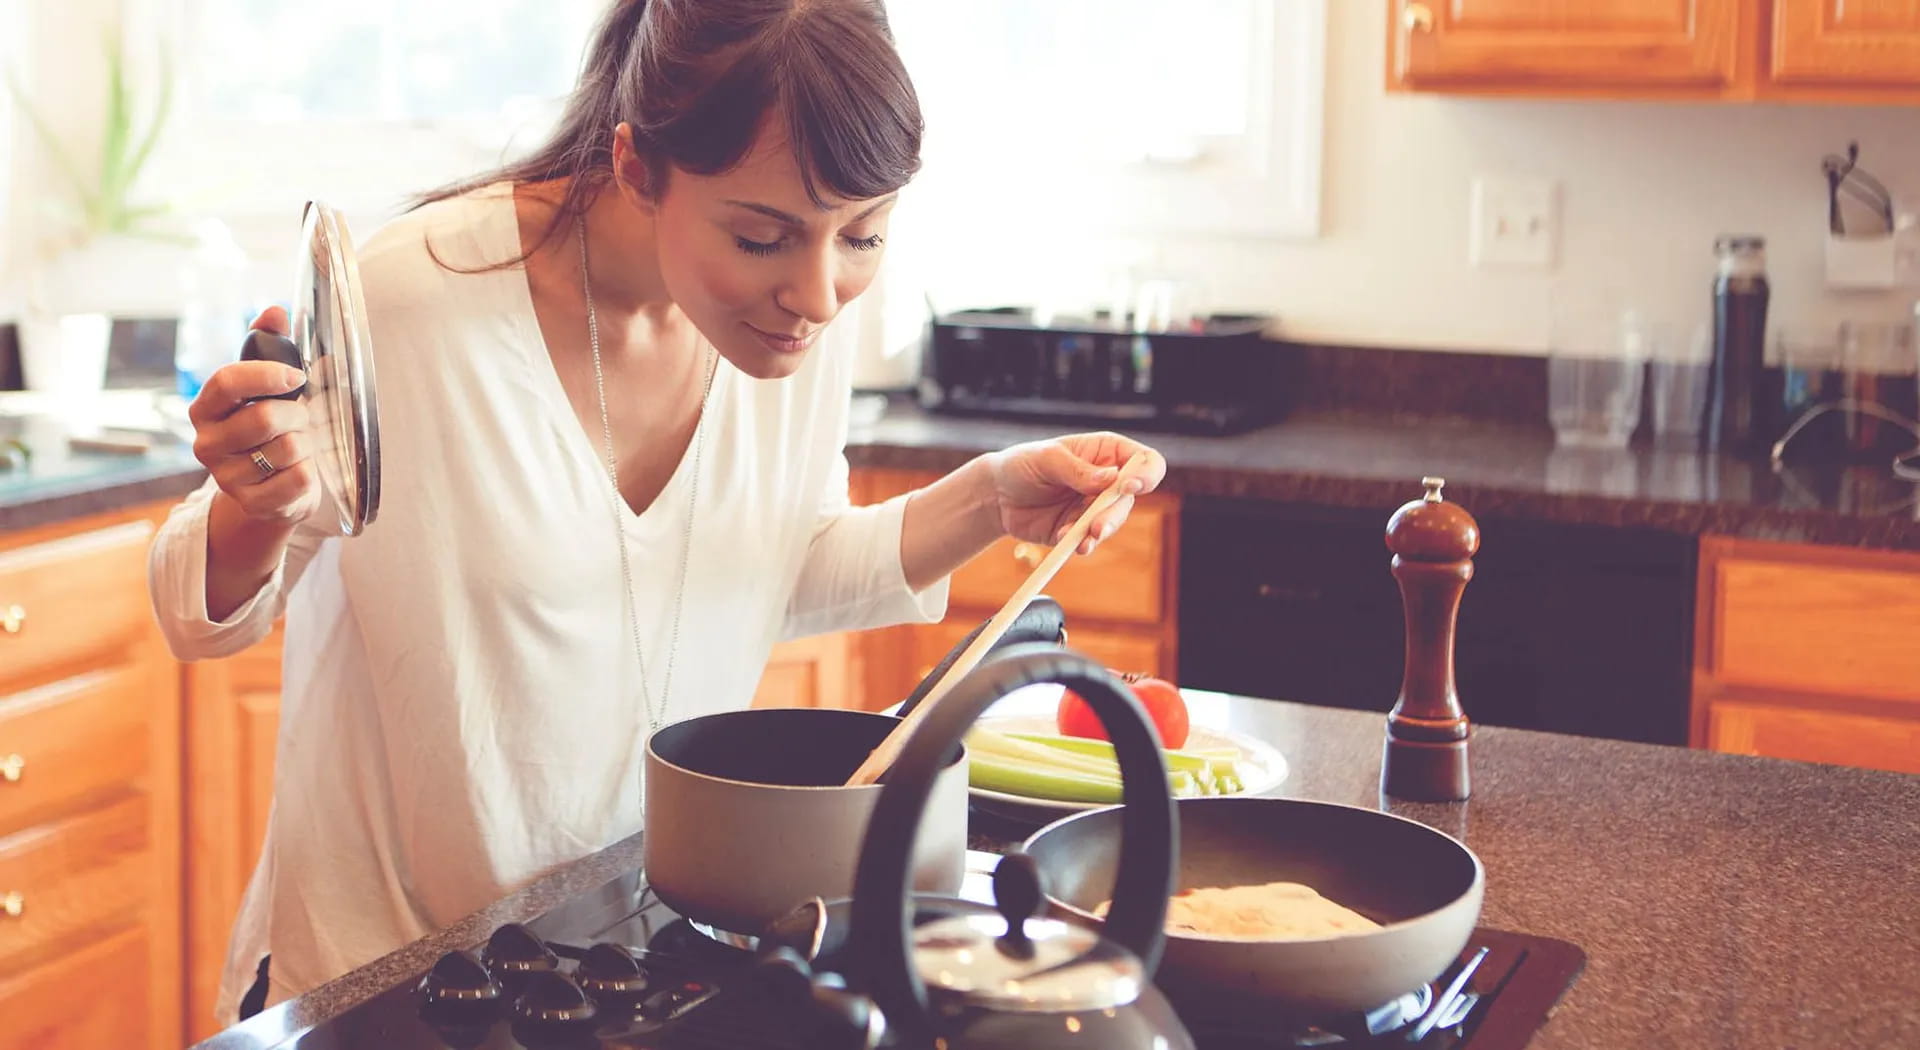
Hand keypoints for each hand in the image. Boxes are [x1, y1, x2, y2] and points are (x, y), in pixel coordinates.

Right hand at [188, 307, 320, 525]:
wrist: (273, 491)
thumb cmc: (272, 430)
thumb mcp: (268, 388)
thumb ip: (270, 346)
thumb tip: (275, 311)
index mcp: (206, 409)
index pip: (225, 382)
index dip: (266, 375)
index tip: (297, 377)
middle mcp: (207, 444)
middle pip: (264, 418)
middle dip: (298, 414)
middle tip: (303, 418)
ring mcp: (227, 478)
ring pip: (288, 449)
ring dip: (308, 443)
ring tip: (301, 445)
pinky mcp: (253, 504)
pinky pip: (300, 480)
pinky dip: (312, 472)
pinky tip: (301, 471)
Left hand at [984, 432, 1166, 554]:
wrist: (995, 496)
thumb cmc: (1022, 465)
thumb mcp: (1047, 459)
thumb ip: (1078, 470)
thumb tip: (1112, 478)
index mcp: (1106, 452)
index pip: (1144, 460)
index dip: (1146, 474)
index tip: (1129, 486)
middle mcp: (1106, 480)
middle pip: (1131, 498)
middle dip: (1114, 513)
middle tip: (1097, 526)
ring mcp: (1094, 506)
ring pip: (1113, 521)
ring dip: (1101, 532)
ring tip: (1083, 540)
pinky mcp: (1080, 529)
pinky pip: (1090, 539)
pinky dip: (1083, 543)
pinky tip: (1071, 544)